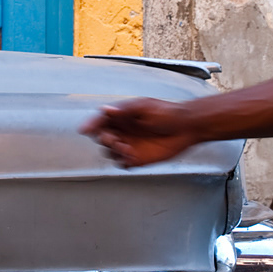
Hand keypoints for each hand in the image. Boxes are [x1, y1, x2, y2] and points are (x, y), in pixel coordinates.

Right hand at [81, 98, 202, 168]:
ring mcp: (129, 144)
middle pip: (102, 138)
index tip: (85, 130)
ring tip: (128, 148)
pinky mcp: (137, 158)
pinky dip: (123, 161)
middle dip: (105, 139)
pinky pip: (122, 163)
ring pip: (110, 152)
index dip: (91, 124)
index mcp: (122, 116)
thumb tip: (107, 109)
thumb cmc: (169, 114)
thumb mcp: (145, 107)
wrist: (187, 128)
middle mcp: (123, 130)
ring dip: (114, 151)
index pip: (100, 120)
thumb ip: (126, 110)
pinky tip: (132, 157)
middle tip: (115, 140)